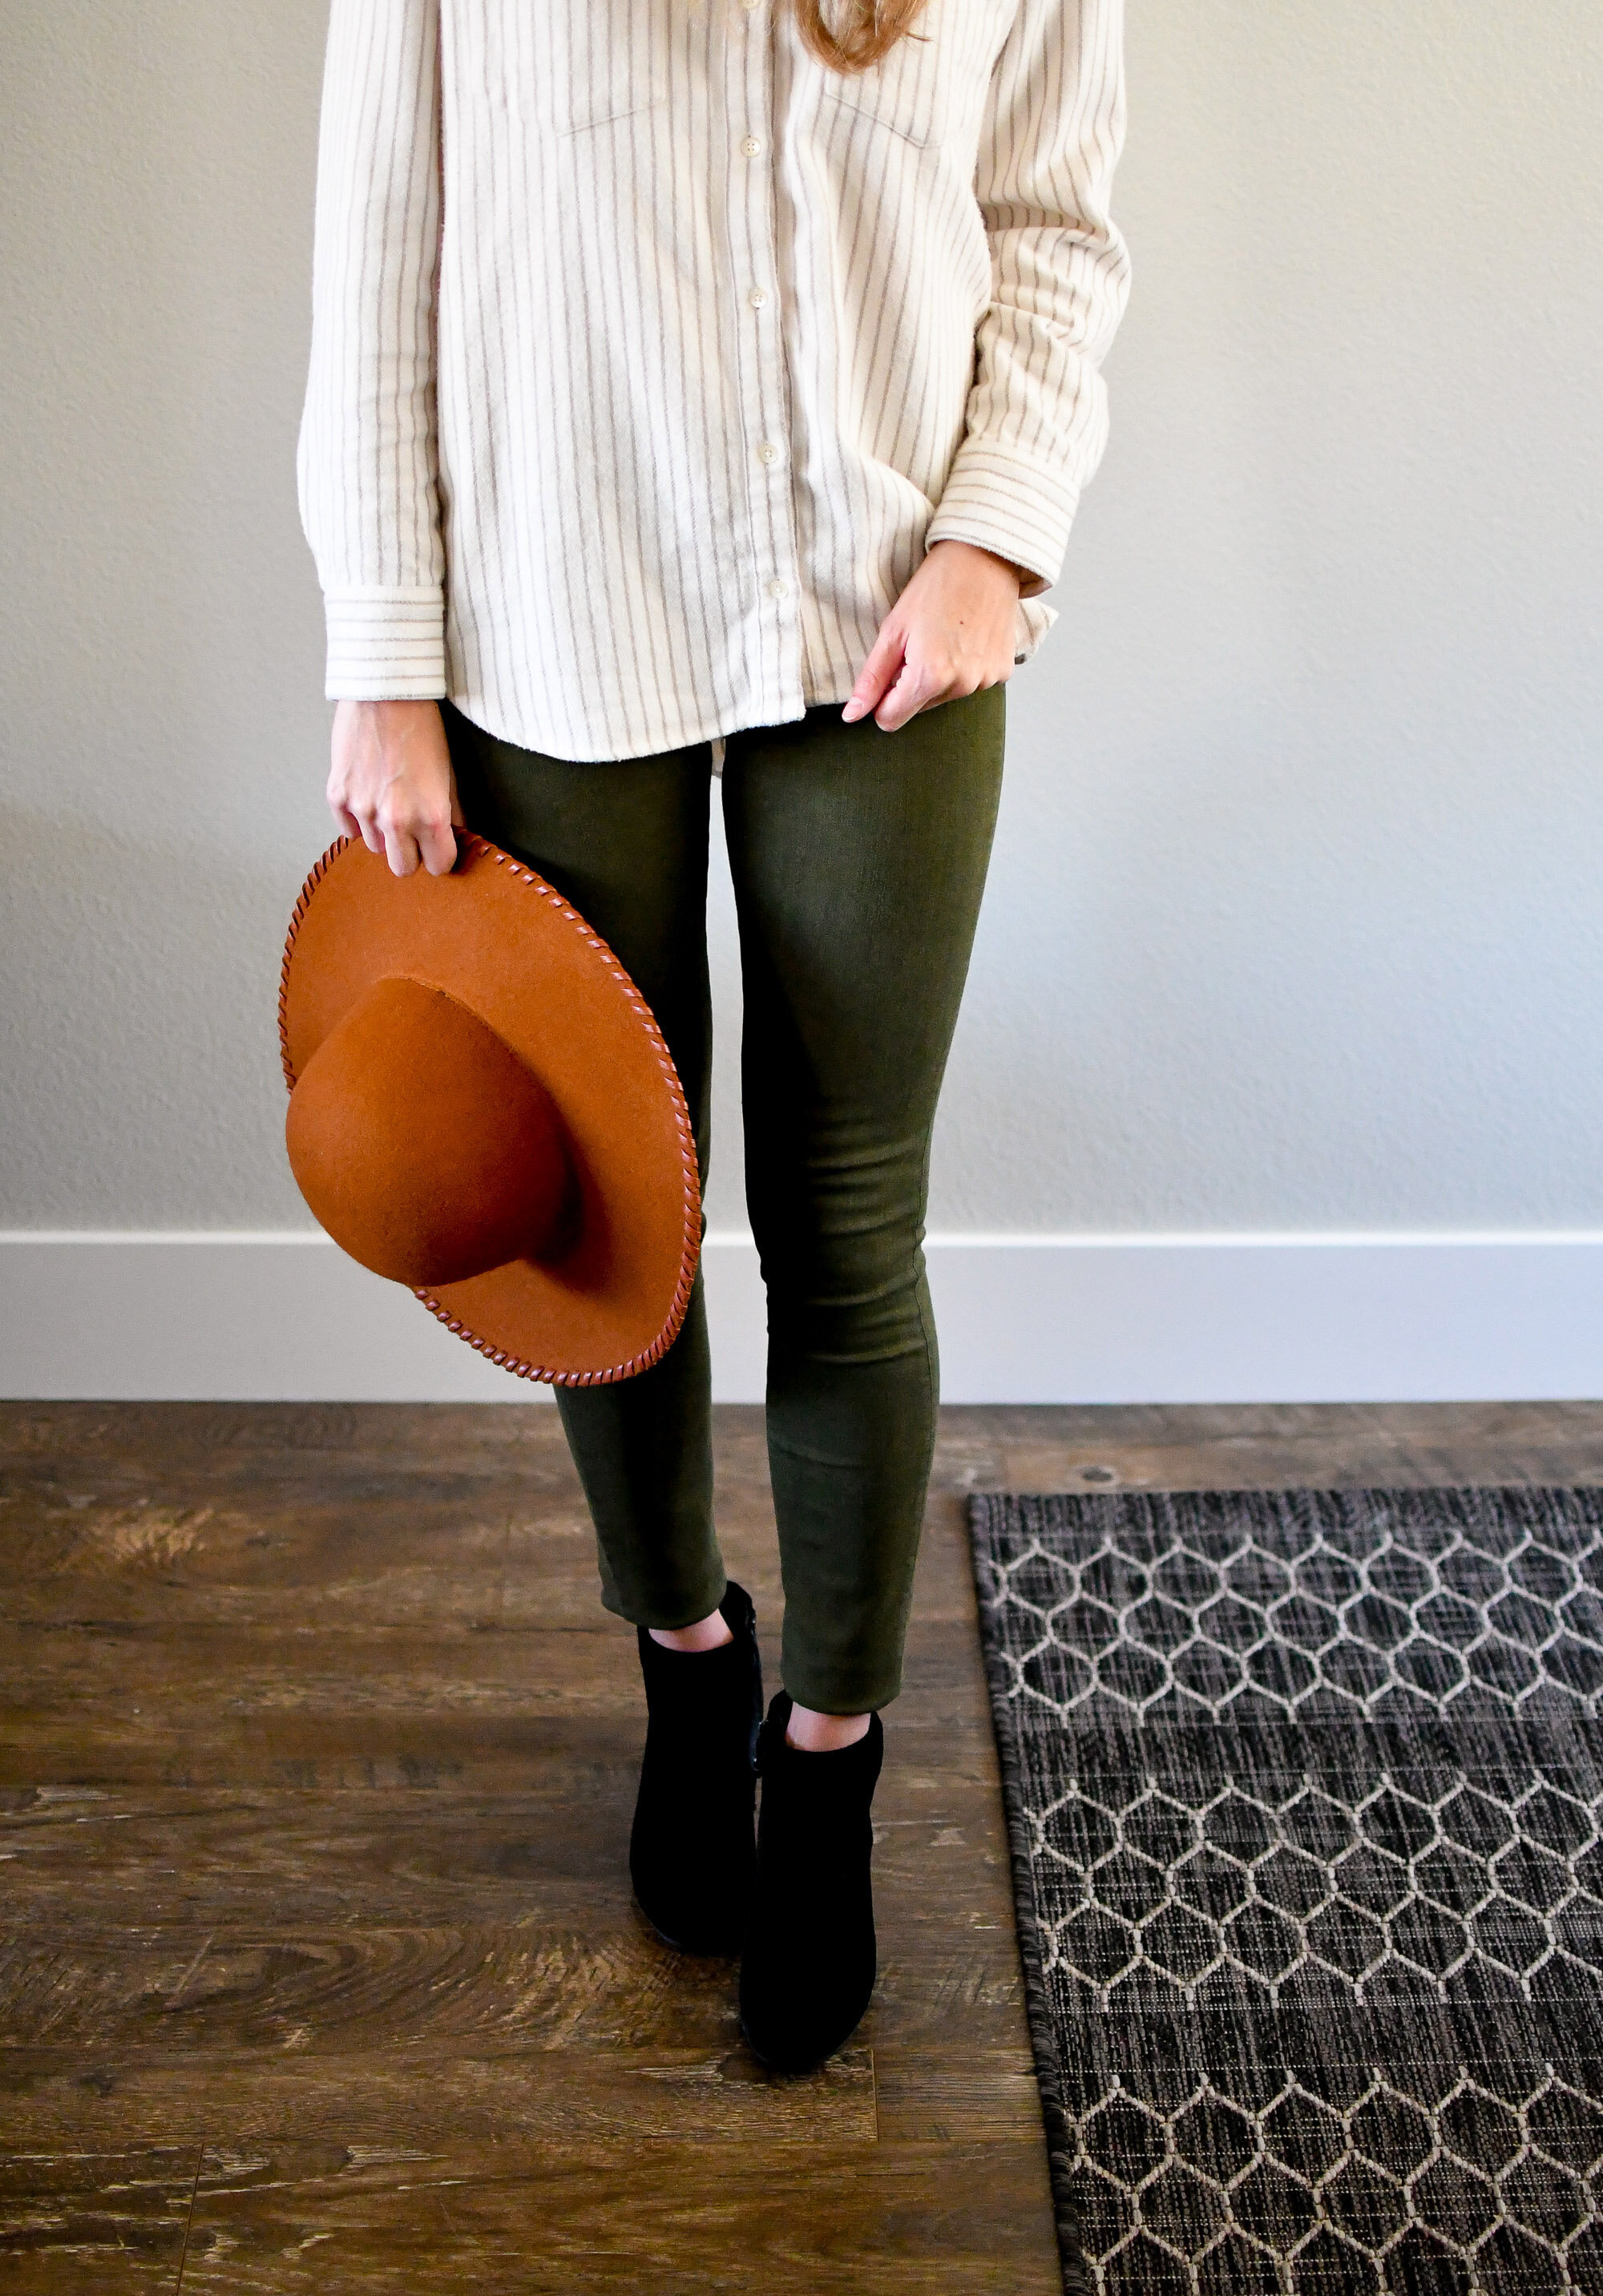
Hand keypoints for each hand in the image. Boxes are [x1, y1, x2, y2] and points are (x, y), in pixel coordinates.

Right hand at [328, 699, 463, 877]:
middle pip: (402, 868)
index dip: (440, 857)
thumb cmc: (422, 727)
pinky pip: (348, 829)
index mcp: (431, 816)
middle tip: (412, 831)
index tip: (438, 847)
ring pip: (374, 847)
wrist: (385, 692)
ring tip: (388, 800)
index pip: (439, 866)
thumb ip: (451, 812)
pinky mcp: (338, 795)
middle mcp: (396, 819)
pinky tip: (368, 794)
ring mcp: (363, 809)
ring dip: (383, 833)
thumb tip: (453, 837)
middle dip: (410, 853)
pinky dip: (358, 819)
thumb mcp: (450, 772)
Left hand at [842, 540, 1023, 732]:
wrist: (984, 558)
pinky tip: (966, 637)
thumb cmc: (935, 587)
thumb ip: (872, 679)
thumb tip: (852, 715)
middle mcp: (961, 686)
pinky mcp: (1002, 672)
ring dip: (939, 675)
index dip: (882, 698)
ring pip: (944, 696)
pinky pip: (971, 683)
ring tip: (945, 636)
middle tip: (919, 643)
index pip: (890, 720)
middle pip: (918, 708)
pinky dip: (964, 667)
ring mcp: (985, 680)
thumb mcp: (893, 630)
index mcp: (929, 677)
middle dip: (911, 683)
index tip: (888, 671)